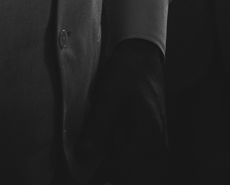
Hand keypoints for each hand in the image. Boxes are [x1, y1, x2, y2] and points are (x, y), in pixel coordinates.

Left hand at [78, 38, 166, 184]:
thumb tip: (84, 156)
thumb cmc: (128, 73)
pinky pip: (128, 154)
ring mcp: (157, 143)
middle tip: (76, 159)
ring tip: (89, 143)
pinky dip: (111, 150)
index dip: (92, 175)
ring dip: (104, 158)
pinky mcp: (152, 139)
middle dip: (98, 166)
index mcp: (149, 136)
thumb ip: (97, 128)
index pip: (116, 169)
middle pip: (121, 169)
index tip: (71, 177)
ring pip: (123, 164)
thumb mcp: (109, 97)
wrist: (144, 57)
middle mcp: (157, 144)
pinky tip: (101, 137)